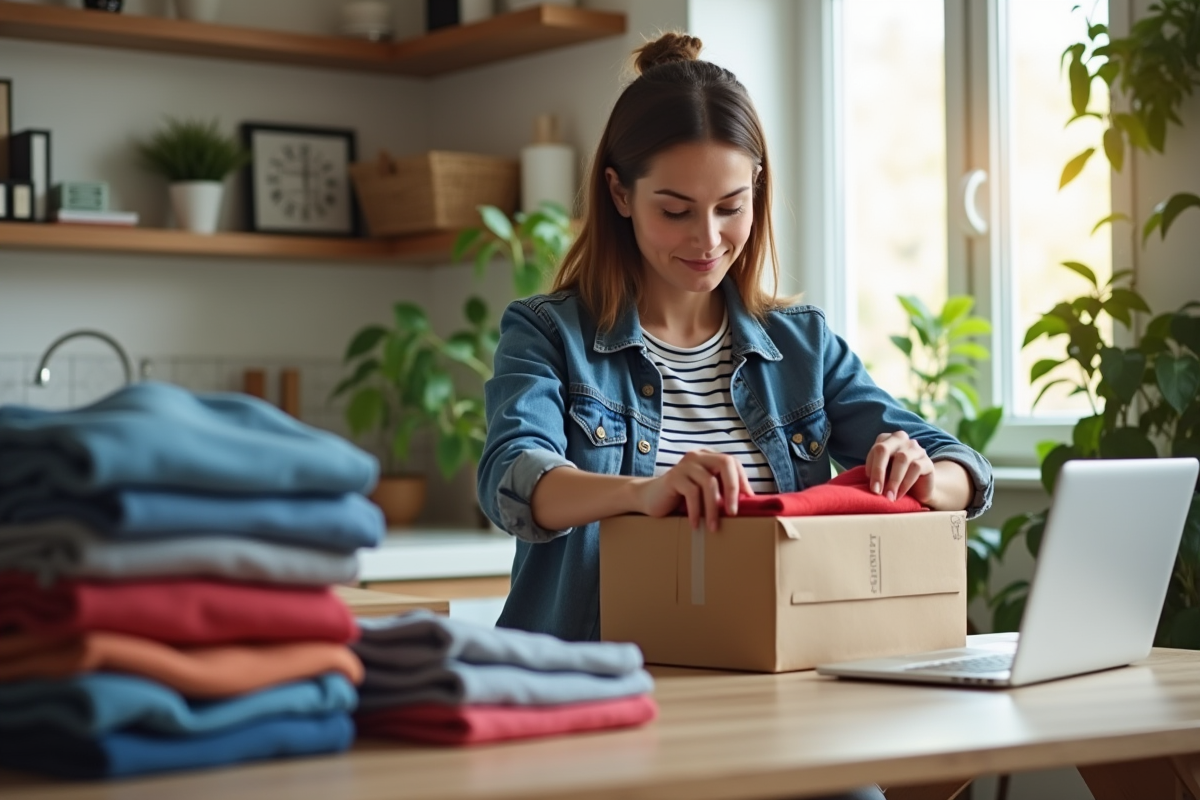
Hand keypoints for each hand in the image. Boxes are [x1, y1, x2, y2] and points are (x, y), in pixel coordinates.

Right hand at [635, 450, 753, 530]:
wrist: (649, 498)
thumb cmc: (681, 498)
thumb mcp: (703, 493)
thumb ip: (721, 492)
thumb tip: (748, 505)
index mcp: (708, 458)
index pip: (732, 462)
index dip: (742, 480)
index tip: (749, 500)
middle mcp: (698, 456)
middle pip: (725, 464)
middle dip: (733, 489)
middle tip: (734, 512)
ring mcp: (685, 465)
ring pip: (709, 482)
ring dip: (714, 508)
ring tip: (714, 527)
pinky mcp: (674, 477)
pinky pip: (692, 493)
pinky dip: (696, 511)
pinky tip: (695, 525)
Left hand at [865, 431, 935, 504]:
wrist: (919, 491)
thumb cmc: (894, 481)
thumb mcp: (881, 475)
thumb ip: (871, 473)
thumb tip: (852, 481)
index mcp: (887, 440)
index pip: (875, 449)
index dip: (870, 466)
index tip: (868, 484)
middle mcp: (901, 440)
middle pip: (884, 449)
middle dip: (878, 471)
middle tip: (875, 490)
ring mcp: (916, 449)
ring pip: (902, 459)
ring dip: (893, 480)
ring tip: (888, 496)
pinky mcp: (927, 462)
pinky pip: (916, 468)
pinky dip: (905, 483)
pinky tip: (899, 495)